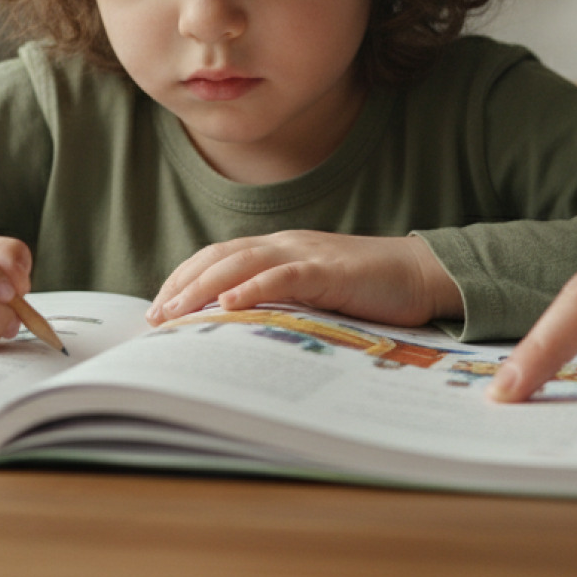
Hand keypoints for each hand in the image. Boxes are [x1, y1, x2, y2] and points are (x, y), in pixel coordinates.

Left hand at [146, 231, 462, 327]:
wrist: (421, 274)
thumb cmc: (368, 291)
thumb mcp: (314, 296)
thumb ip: (280, 302)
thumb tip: (238, 332)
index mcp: (279, 249)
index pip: (218, 256)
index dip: (185, 278)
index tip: (159, 307)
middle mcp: (286, 245)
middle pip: (220, 257)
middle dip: (182, 285)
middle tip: (155, 317)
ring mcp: (306, 254)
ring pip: (242, 262)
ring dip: (203, 287)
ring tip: (176, 311)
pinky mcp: (329, 271)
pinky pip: (284, 276)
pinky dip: (252, 288)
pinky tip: (228, 305)